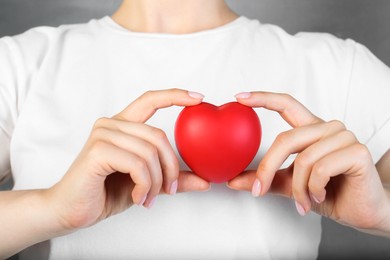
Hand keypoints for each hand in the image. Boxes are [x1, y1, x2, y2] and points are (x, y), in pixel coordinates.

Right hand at [47, 89, 209, 230]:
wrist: (71, 211)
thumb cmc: (106, 193)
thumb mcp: (148, 184)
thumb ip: (172, 179)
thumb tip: (206, 182)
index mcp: (122, 126)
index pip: (150, 100)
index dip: (175, 95)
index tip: (199, 97)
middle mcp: (111, 125)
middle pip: (158, 136)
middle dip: (170, 167)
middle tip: (169, 190)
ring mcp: (103, 135)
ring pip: (149, 152)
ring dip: (156, 181)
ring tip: (150, 198)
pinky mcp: (97, 151)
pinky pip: (138, 164)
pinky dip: (145, 185)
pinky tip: (138, 197)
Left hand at [228, 91, 389, 232]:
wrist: (362, 211)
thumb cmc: (328, 193)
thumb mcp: (290, 185)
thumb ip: (266, 179)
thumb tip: (233, 181)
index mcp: (311, 130)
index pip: (286, 104)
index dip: (263, 98)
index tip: (239, 97)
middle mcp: (327, 128)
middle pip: (285, 139)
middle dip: (267, 168)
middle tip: (258, 191)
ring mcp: (344, 137)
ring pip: (303, 159)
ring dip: (297, 188)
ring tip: (304, 201)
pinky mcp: (357, 151)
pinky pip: (321, 168)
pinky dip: (314, 189)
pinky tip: (320, 196)